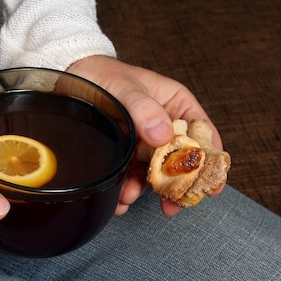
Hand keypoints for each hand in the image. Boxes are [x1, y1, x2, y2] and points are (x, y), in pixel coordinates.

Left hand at [67, 55, 223, 216]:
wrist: (70, 78)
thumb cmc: (102, 75)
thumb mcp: (125, 88)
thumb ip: (144, 109)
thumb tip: (163, 136)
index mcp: (175, 104)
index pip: (201, 132)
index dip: (210, 160)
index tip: (210, 184)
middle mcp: (163, 125)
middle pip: (181, 159)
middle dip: (177, 185)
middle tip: (172, 205)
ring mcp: (144, 141)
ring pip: (154, 172)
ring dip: (146, 190)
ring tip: (130, 197)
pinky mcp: (125, 153)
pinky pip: (132, 175)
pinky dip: (127, 189)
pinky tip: (119, 198)